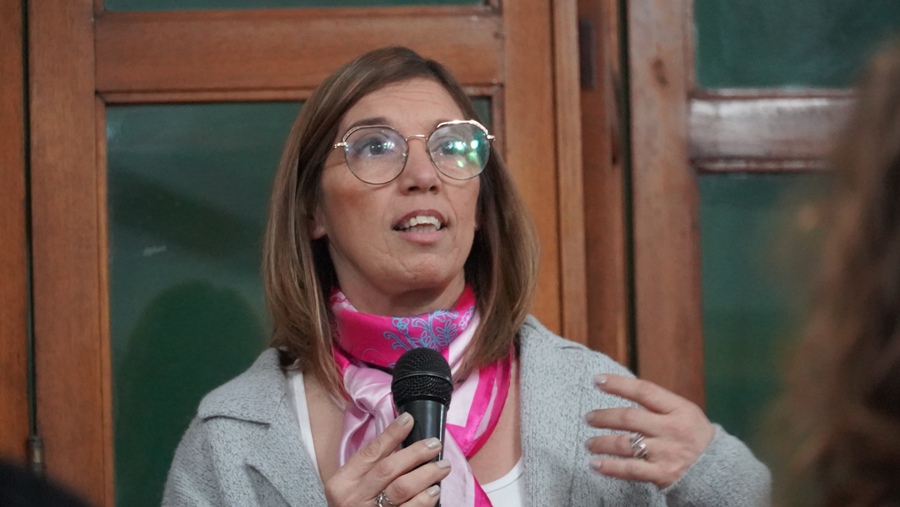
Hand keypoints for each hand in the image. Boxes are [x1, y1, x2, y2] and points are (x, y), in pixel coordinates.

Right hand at [324, 412, 450, 505]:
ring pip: (401, 489)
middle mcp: (353, 499)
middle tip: (434, 444)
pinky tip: (434, 492)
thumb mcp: (352, 487)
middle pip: (388, 469)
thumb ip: (370, 468)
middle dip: (414, 453)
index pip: (370, 453)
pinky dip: (423, 500)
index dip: (391, 434)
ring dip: (426, 474)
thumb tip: (401, 439)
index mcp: (342, 483)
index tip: (408, 420)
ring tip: (442, 467)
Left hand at [584, 374, 714, 488]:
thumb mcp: (685, 412)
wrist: (719, 470)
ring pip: (625, 444)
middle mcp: (671, 429)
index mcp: (678, 409)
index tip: (597, 380)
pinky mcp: (662, 474)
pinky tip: (596, 465)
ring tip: (589, 443)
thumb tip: (623, 390)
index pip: (644, 391)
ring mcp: (666, 452)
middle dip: (604, 417)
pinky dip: (610, 467)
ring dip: (601, 443)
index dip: (618, 384)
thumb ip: (658, 404)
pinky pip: (630, 469)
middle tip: (589, 417)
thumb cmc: (694, 436)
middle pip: (630, 418)